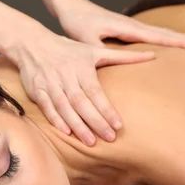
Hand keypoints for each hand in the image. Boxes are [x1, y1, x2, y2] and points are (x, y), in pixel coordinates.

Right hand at [6, 23, 154, 145]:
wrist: (32, 43)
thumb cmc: (66, 49)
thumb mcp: (93, 50)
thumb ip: (122, 56)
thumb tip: (152, 55)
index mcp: (81, 66)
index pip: (95, 92)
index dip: (106, 109)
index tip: (118, 125)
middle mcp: (65, 76)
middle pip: (81, 102)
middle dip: (95, 121)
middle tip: (109, 138)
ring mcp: (50, 83)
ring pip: (64, 107)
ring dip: (77, 125)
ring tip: (90, 141)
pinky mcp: (37, 90)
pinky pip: (46, 107)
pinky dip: (55, 119)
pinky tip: (66, 132)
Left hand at [57, 0, 184, 50]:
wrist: (70, 7)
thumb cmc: (77, 22)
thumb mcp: (87, 40)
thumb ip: (102, 51)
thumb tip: (116, 62)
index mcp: (128, 29)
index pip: (162, 37)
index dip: (183, 43)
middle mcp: (133, 26)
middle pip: (168, 34)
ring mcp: (131, 27)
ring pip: (162, 33)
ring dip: (181, 39)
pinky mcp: (126, 30)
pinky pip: (152, 35)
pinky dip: (166, 39)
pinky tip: (171, 45)